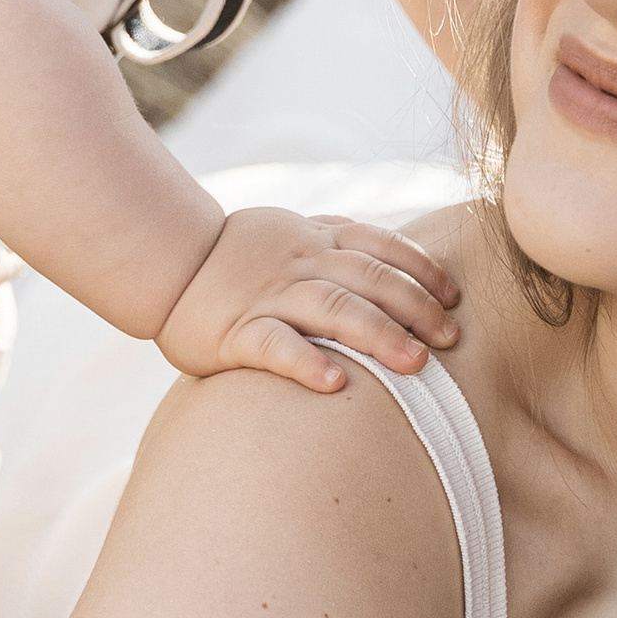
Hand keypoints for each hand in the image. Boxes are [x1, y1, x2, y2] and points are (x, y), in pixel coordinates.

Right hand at [155, 204, 459, 392]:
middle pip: (368, 279)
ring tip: (415, 364)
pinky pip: (274, 346)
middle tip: (449, 339)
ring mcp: (267, 295)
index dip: (421, 268)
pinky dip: (306, 362)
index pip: (380, 246)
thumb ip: (336, 243)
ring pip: (332, 309)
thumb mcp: (290, 234)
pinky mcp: (234, 331)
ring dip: (378, 335)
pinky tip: (335, 383)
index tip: (453, 296)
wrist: (163, 263)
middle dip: (415, 307)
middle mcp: (298, 263)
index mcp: (315, 238)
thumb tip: (397, 264)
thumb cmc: (235, 257)